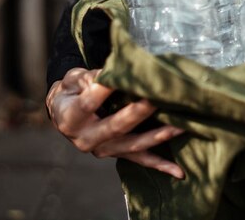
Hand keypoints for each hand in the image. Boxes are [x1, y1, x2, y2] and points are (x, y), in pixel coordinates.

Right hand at [46, 68, 184, 177]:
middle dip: (138, 113)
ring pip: (133, 145)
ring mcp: (103, 150)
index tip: (120, 77)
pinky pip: (141, 160)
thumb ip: (88, 77)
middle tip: (156, 98)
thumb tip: (111, 73)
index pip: (88, 104)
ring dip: (158, 136)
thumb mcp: (71, 80)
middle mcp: (87, 139)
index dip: (103, 91)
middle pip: (115, 127)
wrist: (64, 113)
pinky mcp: (117, 154)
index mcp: (71, 118)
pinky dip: (161, 165)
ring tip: (179, 127)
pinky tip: (179, 172)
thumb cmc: (71, 91)